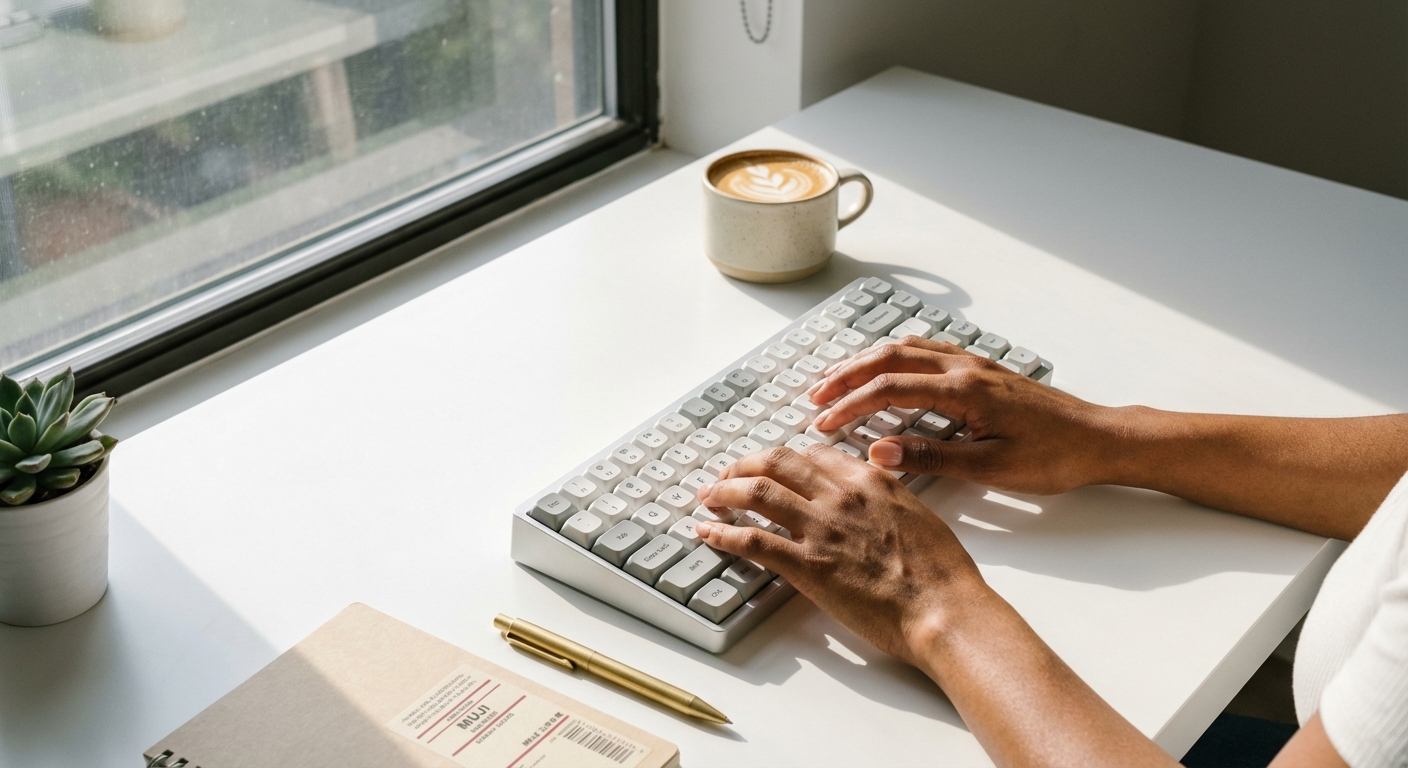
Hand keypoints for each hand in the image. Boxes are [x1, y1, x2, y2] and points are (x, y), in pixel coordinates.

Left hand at [694, 445, 992, 665]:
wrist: (944, 608)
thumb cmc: (942, 574)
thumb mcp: (918, 516)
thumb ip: (888, 501)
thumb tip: (874, 502)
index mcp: (871, 480)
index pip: (815, 456)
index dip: (788, 460)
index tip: (774, 467)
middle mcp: (841, 495)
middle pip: (778, 463)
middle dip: (746, 464)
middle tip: (729, 474)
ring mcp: (821, 528)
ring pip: (757, 492)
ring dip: (725, 491)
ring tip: (709, 496)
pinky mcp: (807, 565)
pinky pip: (753, 540)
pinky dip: (723, 533)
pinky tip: (707, 533)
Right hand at [808, 336, 1114, 494]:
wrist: (1100, 438)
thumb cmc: (1054, 457)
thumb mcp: (990, 468)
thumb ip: (931, 457)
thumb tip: (878, 452)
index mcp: (963, 390)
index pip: (889, 389)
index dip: (851, 405)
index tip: (824, 423)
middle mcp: (965, 368)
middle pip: (889, 358)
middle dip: (846, 374)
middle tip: (814, 395)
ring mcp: (974, 364)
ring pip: (906, 349)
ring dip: (867, 361)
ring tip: (837, 379)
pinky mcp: (983, 370)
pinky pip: (927, 350)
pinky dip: (894, 357)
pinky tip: (887, 368)